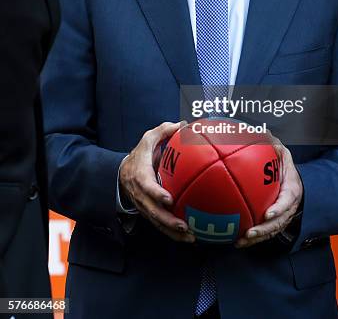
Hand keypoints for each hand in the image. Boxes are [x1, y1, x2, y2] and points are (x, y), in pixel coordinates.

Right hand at [119, 121, 194, 242]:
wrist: (122, 173)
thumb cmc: (140, 154)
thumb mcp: (147, 139)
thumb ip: (163, 131)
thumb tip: (182, 124)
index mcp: (140, 176)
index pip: (147, 187)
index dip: (156, 194)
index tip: (169, 199)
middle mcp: (141, 195)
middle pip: (153, 212)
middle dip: (168, 221)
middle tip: (184, 225)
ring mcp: (144, 206)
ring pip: (157, 223)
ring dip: (173, 232)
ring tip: (191, 237)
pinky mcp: (149, 213)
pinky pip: (160, 226)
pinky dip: (173, 234)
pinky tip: (189, 238)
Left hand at [235, 140, 302, 247]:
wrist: (294, 181)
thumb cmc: (285, 166)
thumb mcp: (283, 153)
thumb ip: (273, 145)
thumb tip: (260, 132)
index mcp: (292, 190)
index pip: (287, 201)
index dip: (278, 209)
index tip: (267, 214)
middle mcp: (288, 207)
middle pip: (278, 222)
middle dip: (264, 230)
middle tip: (249, 233)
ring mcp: (282, 217)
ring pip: (270, 231)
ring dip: (256, 239)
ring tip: (240, 242)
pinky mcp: (273, 223)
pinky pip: (264, 232)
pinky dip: (252, 239)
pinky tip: (237, 241)